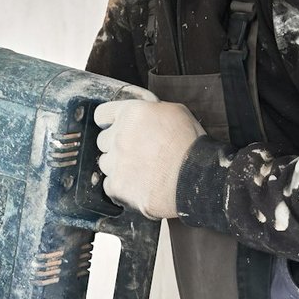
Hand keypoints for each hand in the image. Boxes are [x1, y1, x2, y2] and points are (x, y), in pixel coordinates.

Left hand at [93, 89, 203, 219]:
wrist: (196, 177)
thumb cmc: (191, 145)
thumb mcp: (176, 112)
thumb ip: (152, 111)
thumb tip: (146, 114)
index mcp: (131, 114)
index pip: (102, 115)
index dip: (108, 122)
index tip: (113, 128)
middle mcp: (118, 136)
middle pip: (103, 141)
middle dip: (116, 146)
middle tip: (136, 153)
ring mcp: (115, 162)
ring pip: (106, 164)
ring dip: (118, 167)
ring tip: (141, 171)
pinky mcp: (117, 186)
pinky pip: (109, 186)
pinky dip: (121, 188)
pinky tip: (138, 185)